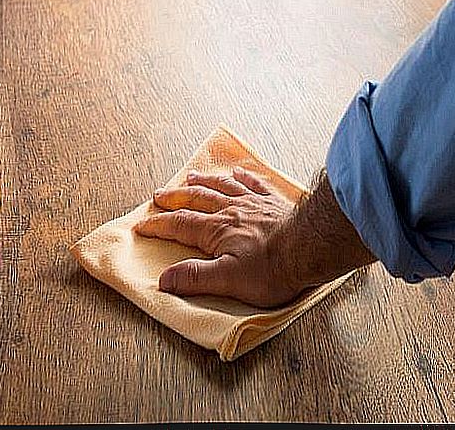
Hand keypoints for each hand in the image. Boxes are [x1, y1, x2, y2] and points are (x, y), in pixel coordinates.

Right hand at [133, 167, 302, 307]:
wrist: (312, 247)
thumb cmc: (273, 269)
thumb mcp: (228, 281)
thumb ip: (194, 278)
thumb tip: (163, 280)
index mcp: (216, 231)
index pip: (179, 225)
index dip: (158, 225)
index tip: (142, 225)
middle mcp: (230, 211)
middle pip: (196, 200)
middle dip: (174, 198)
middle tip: (159, 195)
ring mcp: (253, 204)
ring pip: (221, 188)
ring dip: (203, 183)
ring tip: (189, 178)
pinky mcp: (274, 202)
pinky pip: (254, 184)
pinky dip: (243, 177)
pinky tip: (237, 172)